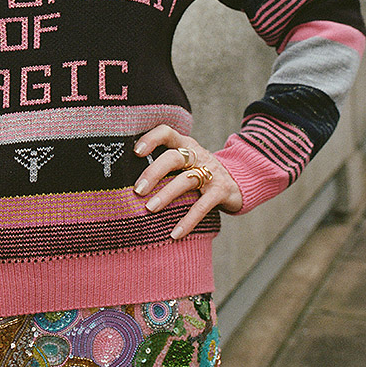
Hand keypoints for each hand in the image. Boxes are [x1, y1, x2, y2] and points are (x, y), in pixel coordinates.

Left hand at [133, 124, 241, 238]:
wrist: (239, 181)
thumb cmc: (200, 173)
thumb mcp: (185, 162)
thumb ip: (163, 164)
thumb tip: (125, 177)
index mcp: (185, 144)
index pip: (167, 132)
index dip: (151, 138)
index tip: (136, 152)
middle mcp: (197, 155)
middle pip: (173, 157)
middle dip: (153, 173)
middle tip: (137, 190)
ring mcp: (211, 172)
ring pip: (186, 180)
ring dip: (166, 195)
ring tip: (150, 209)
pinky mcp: (221, 191)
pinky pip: (202, 206)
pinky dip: (188, 221)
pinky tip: (175, 234)